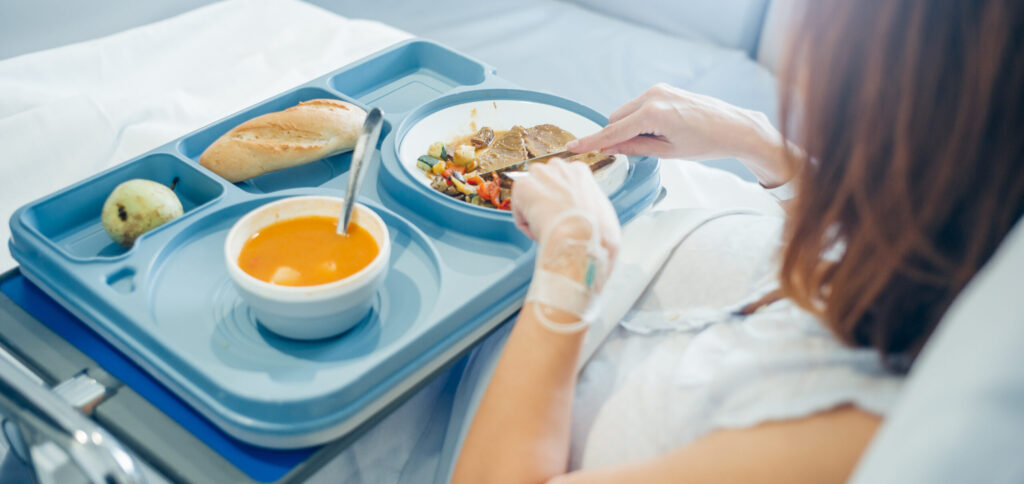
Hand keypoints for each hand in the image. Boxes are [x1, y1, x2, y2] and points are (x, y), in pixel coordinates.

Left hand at [511, 158, 620, 264]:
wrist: (581, 240)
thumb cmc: (596, 232)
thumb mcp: (603, 211)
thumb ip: (589, 204)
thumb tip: (585, 211)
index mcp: (580, 171)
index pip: (562, 182)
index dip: (561, 203)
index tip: (564, 216)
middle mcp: (559, 166)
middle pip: (544, 186)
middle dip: (545, 204)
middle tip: (553, 223)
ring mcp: (540, 173)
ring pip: (530, 198)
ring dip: (535, 215)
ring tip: (549, 229)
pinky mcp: (522, 186)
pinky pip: (520, 210)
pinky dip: (526, 225)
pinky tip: (540, 231)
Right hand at [566, 83, 794, 186]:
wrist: (734, 127)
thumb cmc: (706, 143)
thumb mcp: (668, 153)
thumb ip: (635, 148)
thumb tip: (610, 148)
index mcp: (653, 114)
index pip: (613, 131)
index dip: (592, 142)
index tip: (573, 148)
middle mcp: (652, 96)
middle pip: (616, 119)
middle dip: (618, 136)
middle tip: (640, 151)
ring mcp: (658, 90)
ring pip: (626, 112)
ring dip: (630, 127)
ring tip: (660, 139)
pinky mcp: (664, 89)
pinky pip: (639, 106)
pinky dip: (641, 119)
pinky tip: (662, 129)